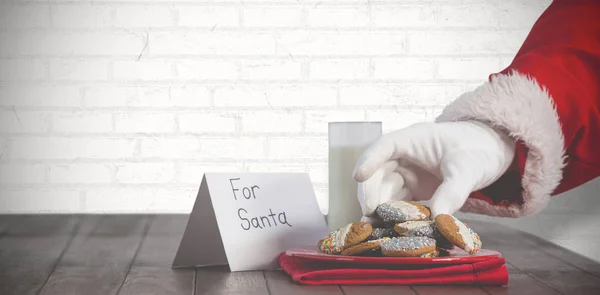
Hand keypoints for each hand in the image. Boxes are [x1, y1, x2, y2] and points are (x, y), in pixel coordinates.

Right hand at [353, 121, 515, 217]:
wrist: (494, 152)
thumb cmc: (479, 149)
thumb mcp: (468, 170)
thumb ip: (452, 193)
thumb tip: (438, 220)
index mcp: (414, 139)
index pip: (384, 146)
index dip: (369, 159)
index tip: (358, 176)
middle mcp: (405, 156)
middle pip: (378, 172)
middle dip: (371, 192)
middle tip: (369, 214)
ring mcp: (408, 173)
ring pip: (385, 189)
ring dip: (379, 207)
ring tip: (375, 226)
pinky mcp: (414, 189)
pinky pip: (398, 202)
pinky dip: (393, 214)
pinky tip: (389, 228)